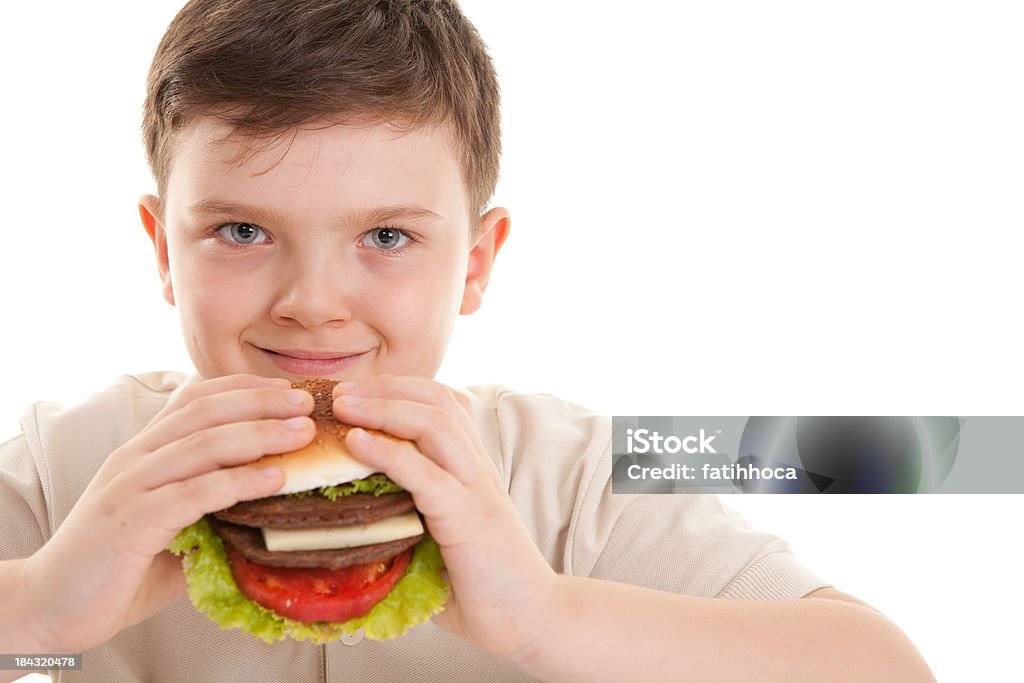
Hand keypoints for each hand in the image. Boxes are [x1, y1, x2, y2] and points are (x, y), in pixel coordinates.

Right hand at [21, 374, 314, 651]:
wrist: (52, 605)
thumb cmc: (121, 566)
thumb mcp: (173, 525)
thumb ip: (212, 507)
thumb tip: (275, 501)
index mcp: (145, 452)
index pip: (196, 399)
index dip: (245, 388)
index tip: (290, 387)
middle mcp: (136, 458)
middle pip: (205, 411)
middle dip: (262, 401)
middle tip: (308, 401)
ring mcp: (131, 487)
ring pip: (202, 444)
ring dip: (259, 434)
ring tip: (303, 432)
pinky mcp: (131, 522)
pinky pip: (192, 493)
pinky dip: (237, 481)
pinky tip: (274, 477)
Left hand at [332, 375, 558, 662]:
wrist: (534, 620)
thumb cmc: (484, 589)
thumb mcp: (442, 543)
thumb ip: (408, 524)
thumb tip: (352, 526)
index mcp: (472, 470)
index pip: (444, 405)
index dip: (400, 389)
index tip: (356, 393)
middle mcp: (477, 470)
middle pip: (437, 401)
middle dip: (384, 387)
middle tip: (339, 391)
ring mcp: (476, 490)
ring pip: (434, 423)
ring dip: (383, 407)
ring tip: (343, 405)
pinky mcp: (468, 519)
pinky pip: (426, 474)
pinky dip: (388, 452)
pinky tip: (357, 443)